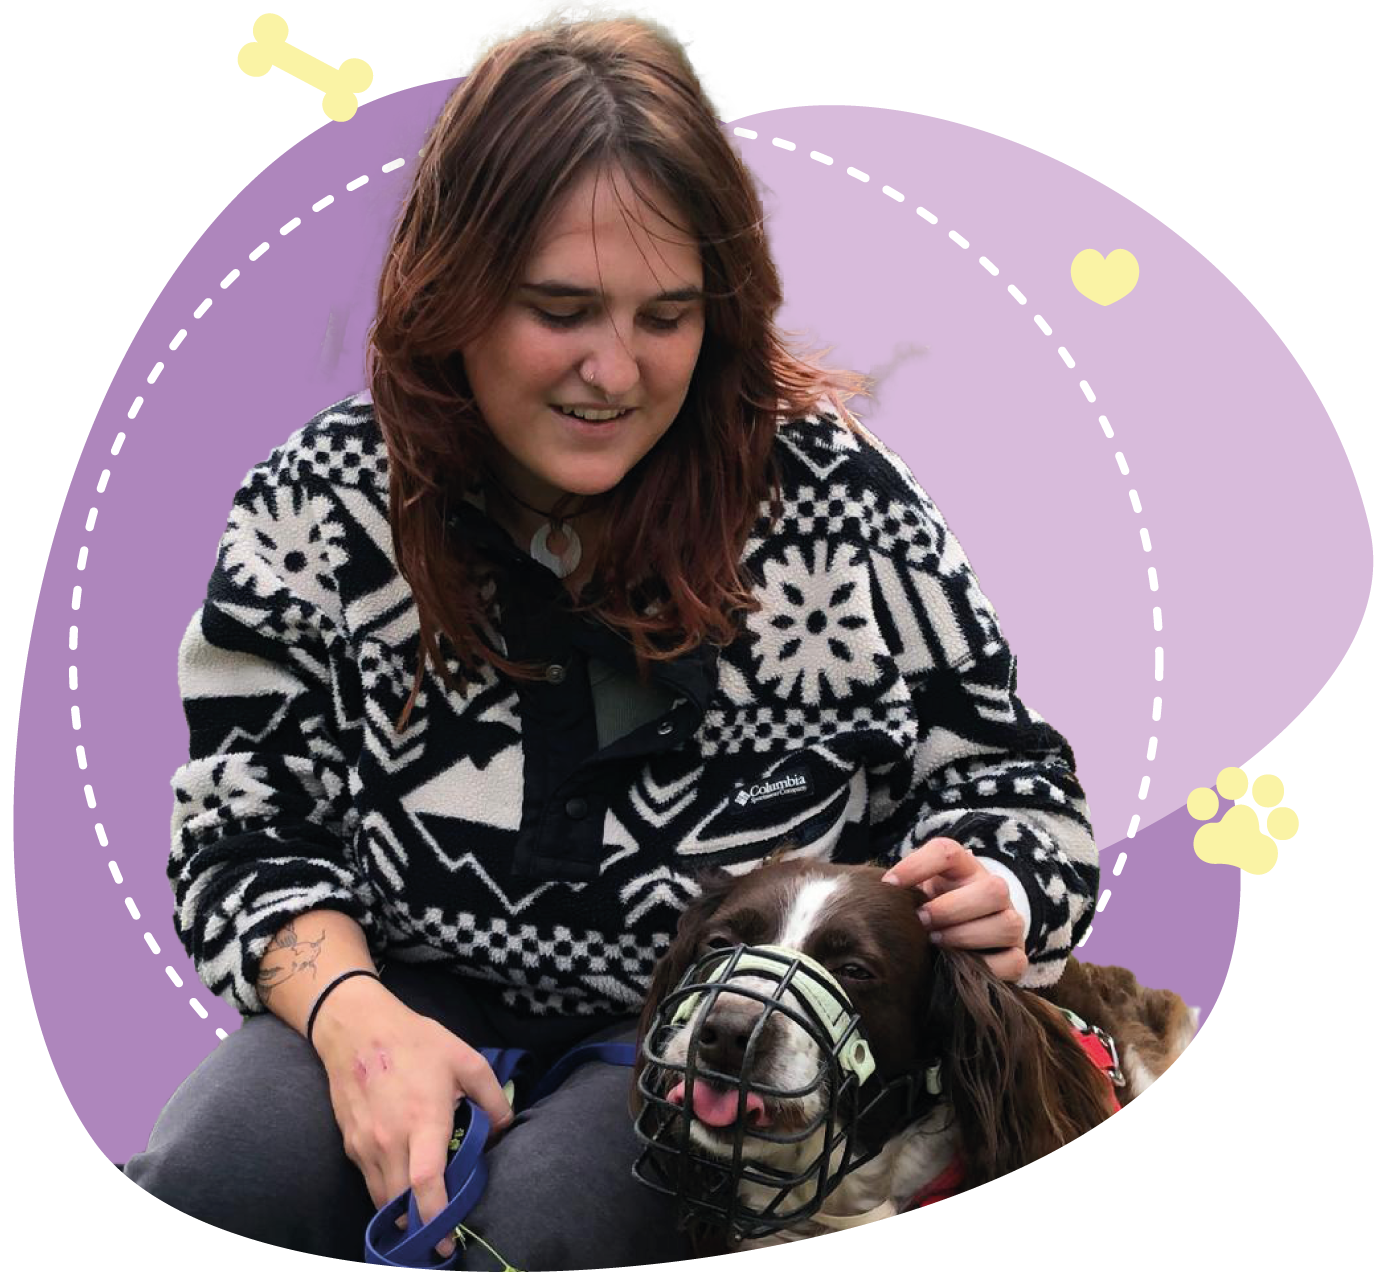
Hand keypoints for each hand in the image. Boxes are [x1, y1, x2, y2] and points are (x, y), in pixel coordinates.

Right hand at [313, 984, 514, 1259]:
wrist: (357, 1029)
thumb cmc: (417, 1042)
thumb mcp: (466, 1060)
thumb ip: (493, 1098)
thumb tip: (504, 1131)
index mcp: (424, 1120)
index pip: (426, 1182)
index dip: (437, 1215)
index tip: (448, 1239)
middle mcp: (390, 1140)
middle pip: (402, 1203)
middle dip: (422, 1225)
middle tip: (443, 1234)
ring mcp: (365, 1146)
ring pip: (383, 1199)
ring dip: (403, 1212)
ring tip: (425, 1213)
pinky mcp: (350, 1145)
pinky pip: (370, 1182)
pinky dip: (387, 1193)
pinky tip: (405, 1183)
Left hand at [881, 837, 1027, 980]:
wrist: (962, 935)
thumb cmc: (931, 908)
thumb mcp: (918, 890)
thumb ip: (903, 888)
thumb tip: (881, 892)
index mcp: (964, 867)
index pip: (947, 852)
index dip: (917, 865)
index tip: (889, 885)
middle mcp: (994, 891)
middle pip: (992, 889)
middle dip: (951, 908)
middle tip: (921, 921)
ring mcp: (1010, 922)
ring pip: (1007, 924)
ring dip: (967, 936)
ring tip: (936, 942)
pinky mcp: (1017, 956)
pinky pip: (1014, 962)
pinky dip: (986, 967)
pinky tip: (958, 967)